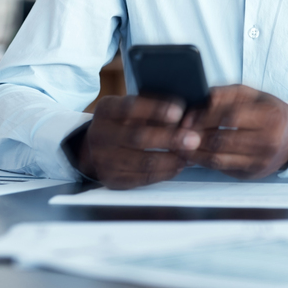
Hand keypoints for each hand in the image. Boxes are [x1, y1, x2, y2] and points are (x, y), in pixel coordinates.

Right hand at [76, 95, 200, 188]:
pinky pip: (142, 178)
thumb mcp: (130, 108)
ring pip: (143, 161)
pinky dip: (164, 172)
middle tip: (194, 139)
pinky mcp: (112, 179)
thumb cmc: (123, 122)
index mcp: (106, 110)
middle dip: (170, 139)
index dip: (156, 110)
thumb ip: (152, 109)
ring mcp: (103, 159)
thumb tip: (184, 114)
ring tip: (189, 155)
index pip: (130, 107)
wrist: (94, 147)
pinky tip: (178, 166)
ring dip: (171, 159)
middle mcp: (100, 134)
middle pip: (138, 137)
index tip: (179, 112)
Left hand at [180, 85, 287, 178]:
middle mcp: (268, 141)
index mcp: (270, 117)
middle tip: (176, 131)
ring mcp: (259, 161)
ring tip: (177, 144)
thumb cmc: (269, 113)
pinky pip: (220, 168)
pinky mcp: (250, 174)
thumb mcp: (254, 95)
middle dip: (195, 135)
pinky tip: (189, 154)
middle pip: (222, 140)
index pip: (231, 117)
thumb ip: (228, 93)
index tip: (187, 116)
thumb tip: (205, 97)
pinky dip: (201, 161)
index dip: (205, 116)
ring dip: (193, 152)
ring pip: (218, 158)